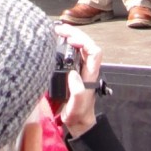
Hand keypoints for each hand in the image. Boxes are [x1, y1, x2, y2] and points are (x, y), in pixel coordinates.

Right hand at [53, 23, 103, 137]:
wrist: (77, 121)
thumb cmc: (78, 113)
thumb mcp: (77, 105)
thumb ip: (78, 91)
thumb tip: (73, 74)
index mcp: (90, 74)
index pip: (94, 52)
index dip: (84, 42)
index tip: (70, 40)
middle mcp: (87, 68)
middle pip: (86, 45)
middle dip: (75, 34)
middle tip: (59, 29)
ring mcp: (80, 69)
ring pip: (80, 47)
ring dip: (71, 37)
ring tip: (57, 31)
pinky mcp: (73, 71)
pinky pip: (72, 53)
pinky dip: (65, 45)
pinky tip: (56, 42)